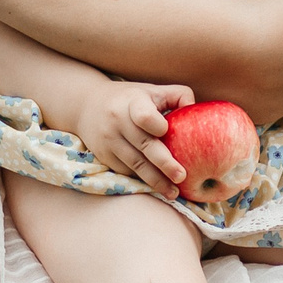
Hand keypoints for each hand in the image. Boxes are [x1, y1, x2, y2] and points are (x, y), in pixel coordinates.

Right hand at [69, 80, 193, 199]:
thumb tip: (197, 112)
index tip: (165, 131)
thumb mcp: (151, 90)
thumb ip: (177, 96)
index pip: (143, 115)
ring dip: (155, 180)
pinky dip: (143, 180)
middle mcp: (118, 121)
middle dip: (164, 163)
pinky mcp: (105, 156)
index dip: (155, 124)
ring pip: (135, 164)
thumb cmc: (130, 99)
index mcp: (133, 102)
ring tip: (173, 192)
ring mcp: (109, 140)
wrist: (86, 105)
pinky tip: (158, 187)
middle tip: (182, 176)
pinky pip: (127, 171)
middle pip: (143, 145)